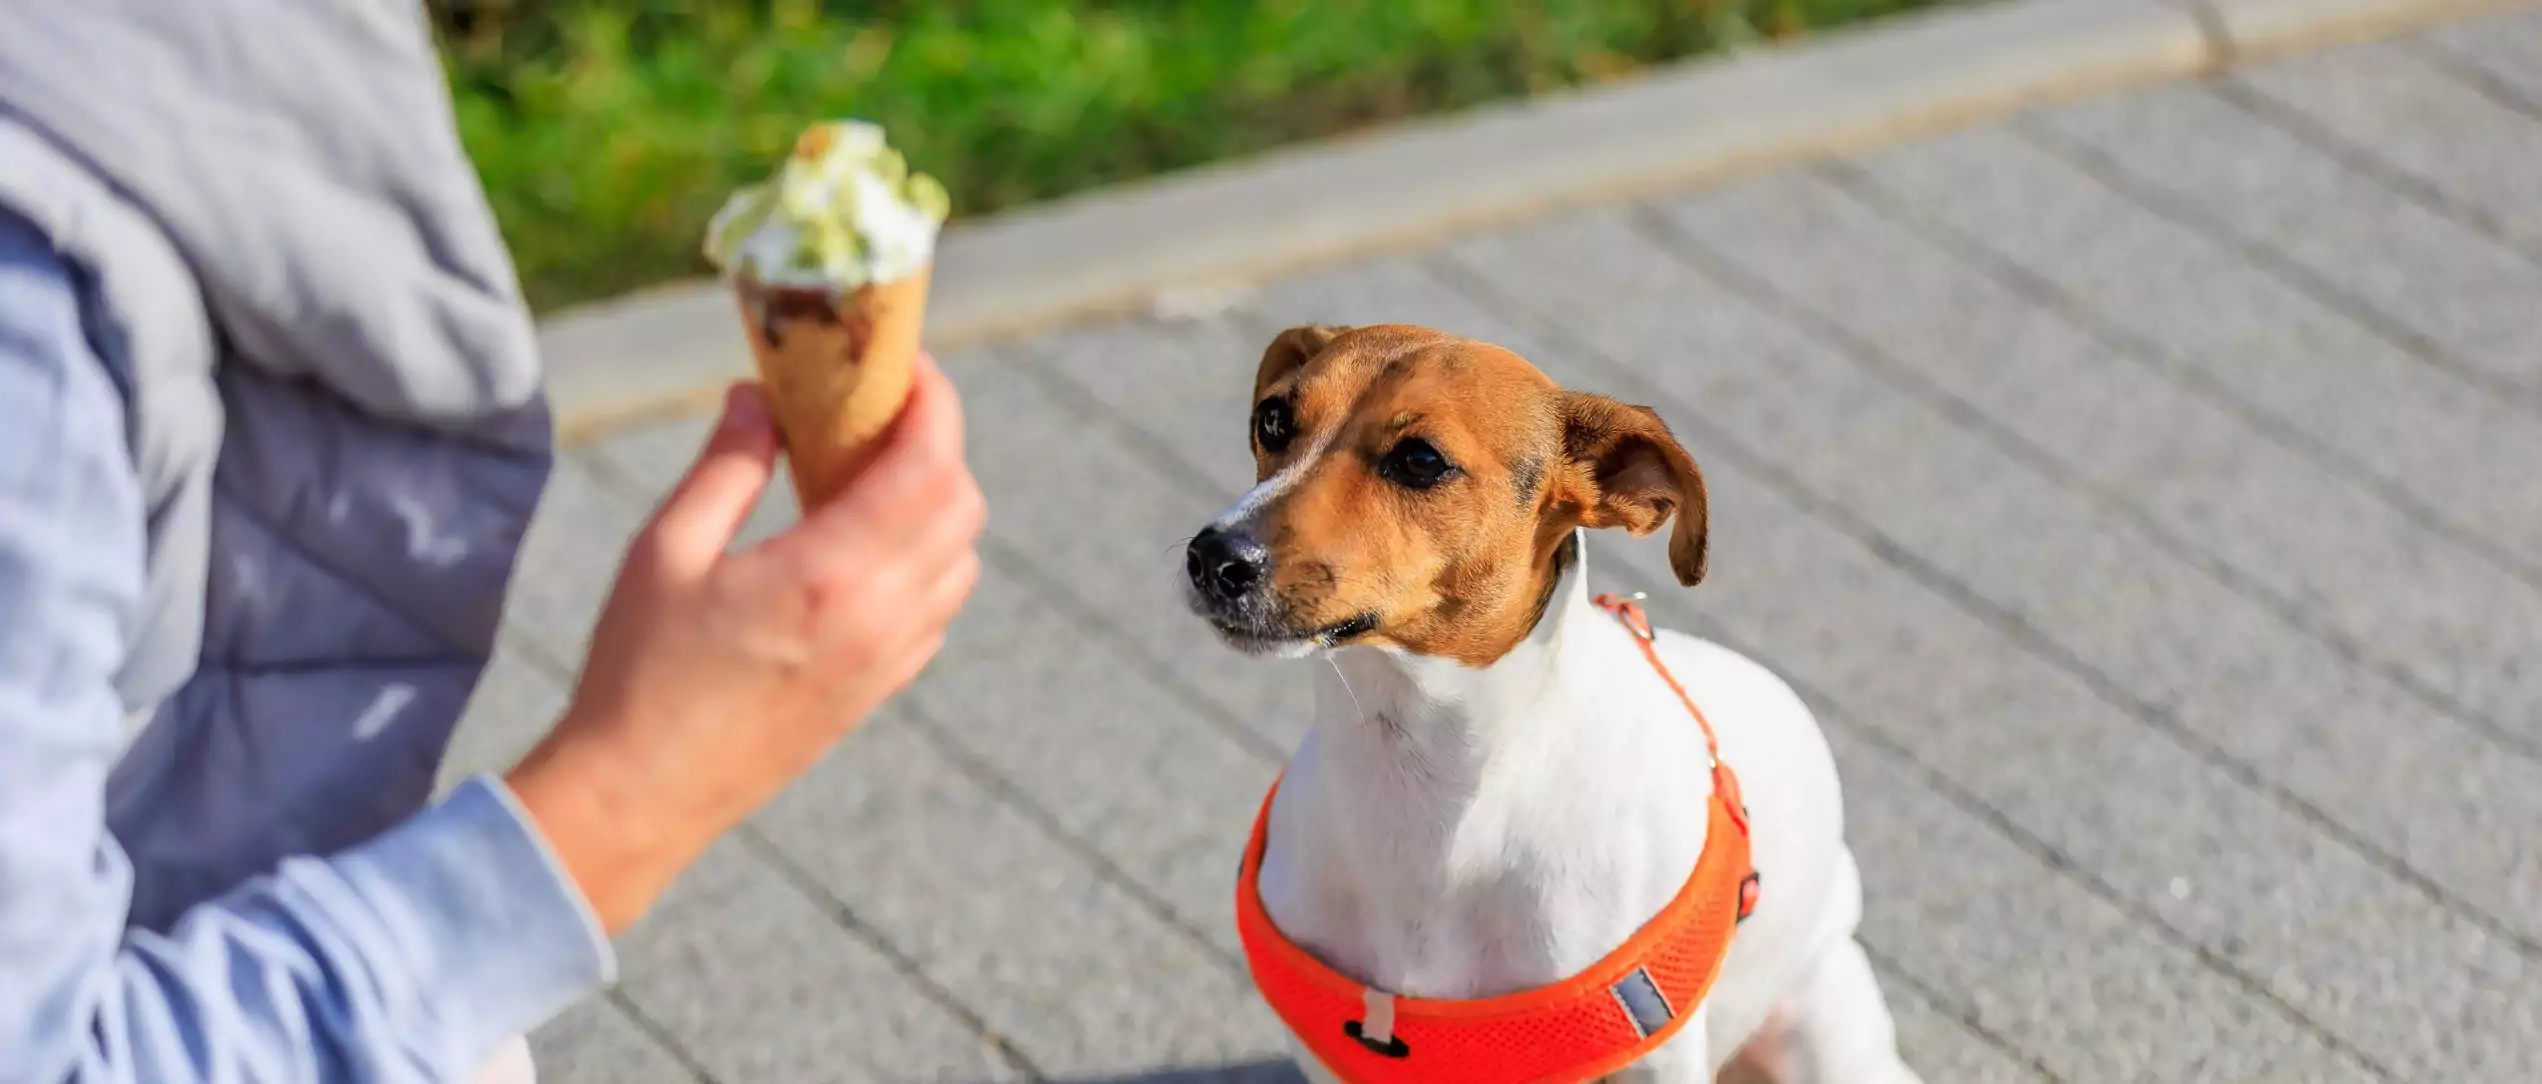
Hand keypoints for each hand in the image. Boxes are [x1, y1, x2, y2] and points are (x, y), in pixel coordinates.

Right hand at [506, 353, 984, 933]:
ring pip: (961, 561)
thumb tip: (759, 397)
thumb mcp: (666, 550)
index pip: (931, 466)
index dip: (934, 403)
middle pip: (962, 506)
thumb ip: (727, 465)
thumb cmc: (639, 671)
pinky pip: (937, 611)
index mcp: (831, 574)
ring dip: (937, 505)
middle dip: (937, 445)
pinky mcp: (877, 692)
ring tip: (867, 477)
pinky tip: (861, 548)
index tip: (907, 367)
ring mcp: (886, 662)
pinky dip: (926, 562)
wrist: (641, 795)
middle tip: (878, 414)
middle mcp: (879, 619)